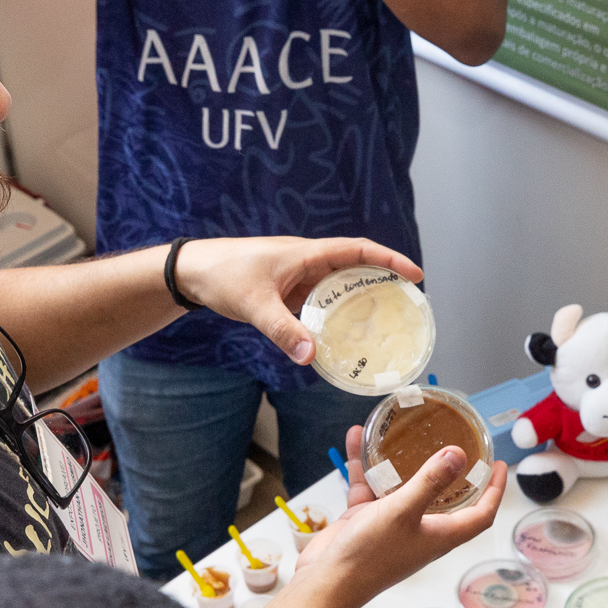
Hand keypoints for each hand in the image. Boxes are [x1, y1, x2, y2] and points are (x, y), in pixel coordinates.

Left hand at [172, 236, 421, 363]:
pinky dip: (337, 312)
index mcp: (306, 253)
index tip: (414, 274)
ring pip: (339, 284)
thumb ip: (282, 330)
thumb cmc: (223, 275)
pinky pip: (322, 299)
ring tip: (385, 321)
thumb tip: (310, 357)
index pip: (358, 250)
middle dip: (384, 280)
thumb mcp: (254, 304)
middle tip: (408, 303)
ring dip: (362, 298)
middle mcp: (308, 261)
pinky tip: (343, 334)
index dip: (389, 259)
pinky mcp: (288, 290)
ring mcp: (299, 275)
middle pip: (356, 266)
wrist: (192, 271)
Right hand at [297, 427, 506, 605]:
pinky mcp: (366, 520)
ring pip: (403, 485)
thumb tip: (459, 455)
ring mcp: (392, 524)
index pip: (481, 514)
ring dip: (401, 459)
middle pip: (446, 498)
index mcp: (440, 534)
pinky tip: (358, 438)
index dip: (495, 491)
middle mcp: (420, 529)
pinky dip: (365, 464)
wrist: (326, 583)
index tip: (500, 466)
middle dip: (454, 471)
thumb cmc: (369, 556)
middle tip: (459, 442)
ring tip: (404, 431)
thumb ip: (430, 482)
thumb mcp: (402, 512)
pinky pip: (369, 486)